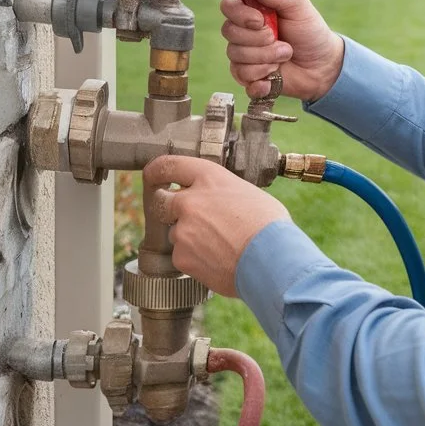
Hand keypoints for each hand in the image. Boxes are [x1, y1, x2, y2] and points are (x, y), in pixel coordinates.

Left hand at [144, 155, 290, 296]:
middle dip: (169, 207)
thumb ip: (222, 192)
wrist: (272, 260)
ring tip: (220, 245)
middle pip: (161, 200)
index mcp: (209, 178)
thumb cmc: (269, 226)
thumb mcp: (248, 193)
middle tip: (187, 216)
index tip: (153, 174)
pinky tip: (218, 259)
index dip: (157, 170)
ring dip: (190, 237)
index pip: (169, 165)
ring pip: (176, 232)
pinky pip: (181, 256)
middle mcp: (190, 201)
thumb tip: (217, 200)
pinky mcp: (181, 257)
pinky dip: (195, 258)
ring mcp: (182, 230)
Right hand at [220, 0, 344, 101]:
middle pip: (229, 30)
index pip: (228, 2)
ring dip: (266, 57)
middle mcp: (242, 25)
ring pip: (235, 54)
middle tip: (280, 38)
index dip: (238, 12)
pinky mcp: (245, 72)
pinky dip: (261, 77)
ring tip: (285, 54)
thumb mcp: (299, 6)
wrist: (322, 66)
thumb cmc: (310, 31)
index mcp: (251, 2)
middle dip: (259, 39)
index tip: (260, 20)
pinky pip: (241, 75)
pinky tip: (275, 74)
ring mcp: (242, 49)